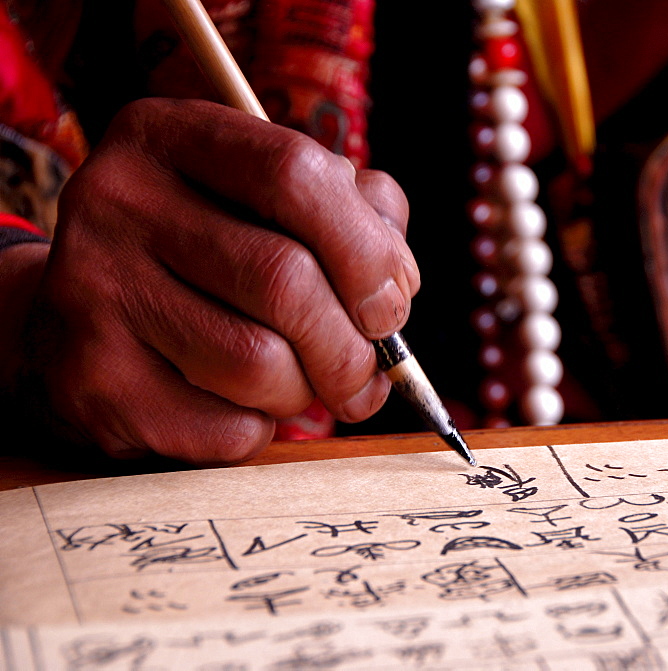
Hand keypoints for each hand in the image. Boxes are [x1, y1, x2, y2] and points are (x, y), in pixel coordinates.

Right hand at [10, 98, 418, 463]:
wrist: (89, 319)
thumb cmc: (214, 254)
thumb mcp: (274, 201)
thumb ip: (355, 215)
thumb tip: (395, 284)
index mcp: (172, 135)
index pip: (296, 173)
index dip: (367, 249)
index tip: (390, 305)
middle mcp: (117, 200)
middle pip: (283, 278)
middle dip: (352, 347)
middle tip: (368, 374)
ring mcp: (91, 288)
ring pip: (257, 363)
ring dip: (307, 392)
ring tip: (303, 385)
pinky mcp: (90, 378)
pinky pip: (223, 429)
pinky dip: (261, 431)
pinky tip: (247, 408)